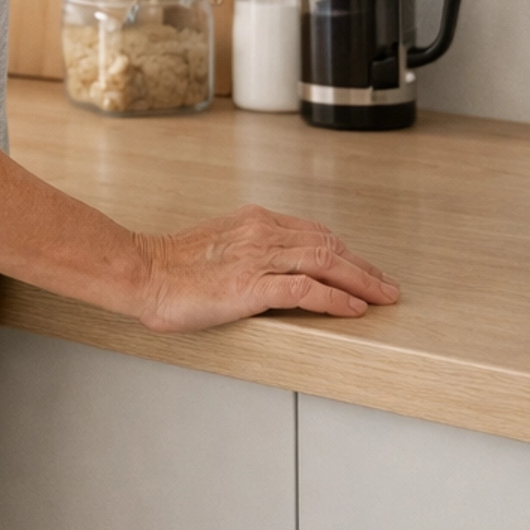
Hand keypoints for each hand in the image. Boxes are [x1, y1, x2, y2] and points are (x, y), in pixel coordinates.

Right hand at [134, 203, 399, 331]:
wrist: (142, 272)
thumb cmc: (173, 267)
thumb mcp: (220, 245)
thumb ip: (251, 250)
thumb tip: (279, 271)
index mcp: (254, 220)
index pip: (315, 232)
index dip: (347, 252)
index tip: (364, 269)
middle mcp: (260, 232)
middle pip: (328, 244)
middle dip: (364, 267)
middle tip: (388, 287)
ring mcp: (256, 257)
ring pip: (325, 262)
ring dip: (361, 281)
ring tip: (382, 298)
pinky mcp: (250, 286)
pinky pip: (305, 289)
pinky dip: (335, 299)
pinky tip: (352, 309)